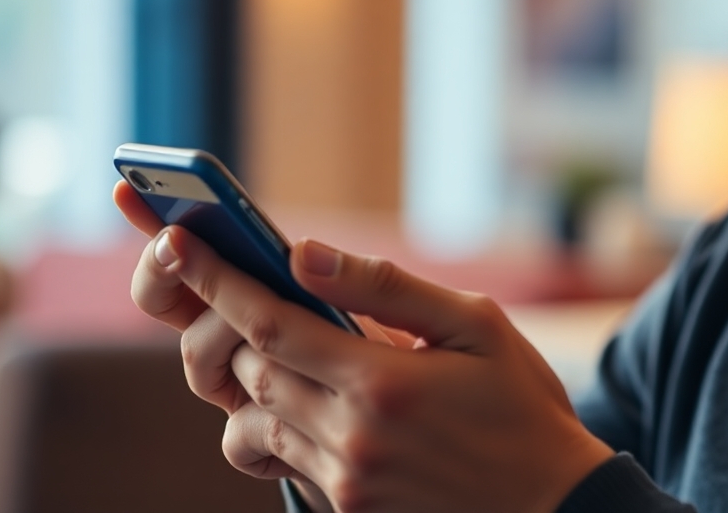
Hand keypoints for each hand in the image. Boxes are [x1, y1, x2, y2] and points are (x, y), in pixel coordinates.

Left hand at [115, 181, 613, 512]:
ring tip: (289, 343)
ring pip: (254, 417)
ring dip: (255, 373)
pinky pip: (281, 456)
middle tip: (236, 284)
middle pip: (249, 369)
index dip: (215, 279)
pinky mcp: (346, 506)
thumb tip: (302, 254)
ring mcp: (344, 478)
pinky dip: (278, 417)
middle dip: (233, 322)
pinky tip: (316, 394)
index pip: (269, 323)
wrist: (551, 502)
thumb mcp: (475, 325)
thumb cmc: (520, 402)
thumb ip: (386, 288)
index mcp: (383, 382)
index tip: (176, 241)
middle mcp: (352, 436)